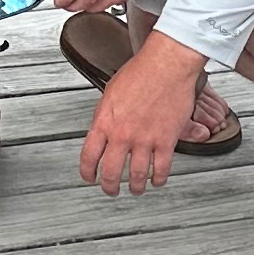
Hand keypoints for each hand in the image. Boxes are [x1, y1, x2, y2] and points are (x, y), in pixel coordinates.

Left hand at [79, 29, 204, 198]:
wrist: (167, 64)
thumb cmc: (141, 72)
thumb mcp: (110, 92)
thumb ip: (105, 116)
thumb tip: (102, 131)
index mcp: (104, 122)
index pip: (88, 156)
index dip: (87, 172)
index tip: (89, 178)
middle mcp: (122, 134)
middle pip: (110, 173)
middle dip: (109, 187)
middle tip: (110, 190)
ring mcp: (145, 139)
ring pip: (136, 176)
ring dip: (135, 187)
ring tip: (135, 189)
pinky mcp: (166, 140)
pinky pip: (160, 169)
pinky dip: (158, 179)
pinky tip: (156, 180)